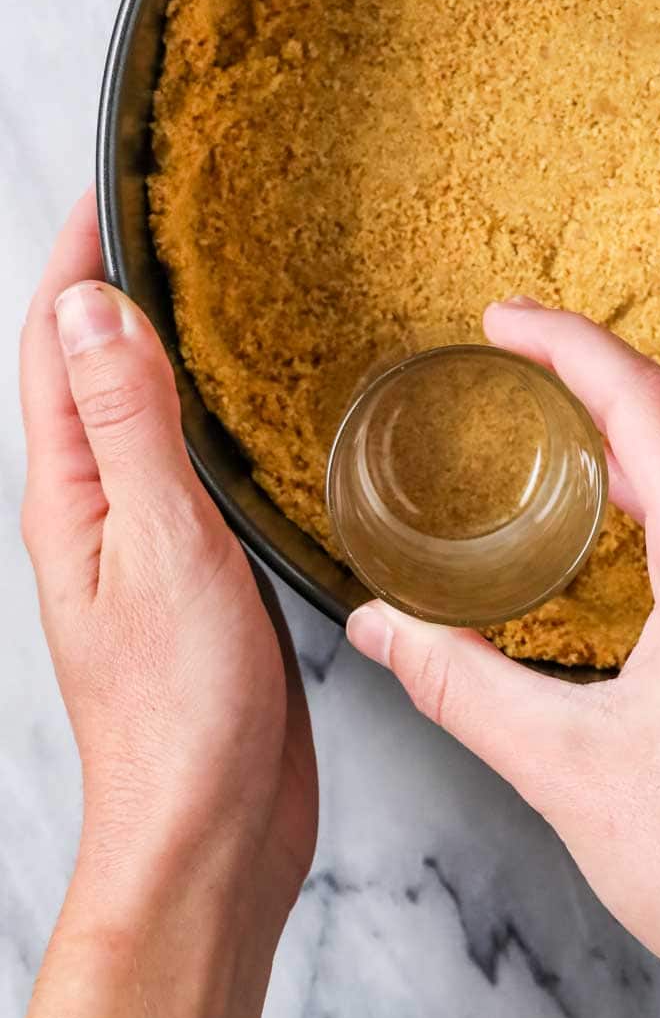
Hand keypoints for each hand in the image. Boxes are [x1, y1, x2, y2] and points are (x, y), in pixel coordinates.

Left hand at [12, 191, 316, 1017]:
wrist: (208, 831)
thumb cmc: (180, 710)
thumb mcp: (161, 547)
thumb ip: (132, 428)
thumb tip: (101, 309)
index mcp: (68, 496)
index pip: (56, 346)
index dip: (75, 260)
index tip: (109, 186)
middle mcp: (91, 509)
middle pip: (83, 368)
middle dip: (107, 283)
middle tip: (159, 213)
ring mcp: (138, 540)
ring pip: (133, 411)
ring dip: (153, 340)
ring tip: (203, 281)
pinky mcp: (189, 568)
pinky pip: (180, 461)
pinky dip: (198, 406)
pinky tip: (245, 401)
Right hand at [347, 301, 659, 1017]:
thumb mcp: (566, 769)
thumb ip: (458, 683)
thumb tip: (378, 628)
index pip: (652, 408)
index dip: (572, 348)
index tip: (507, 320)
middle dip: (606, 375)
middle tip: (523, 360)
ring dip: (658, 430)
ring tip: (573, 430)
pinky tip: (655, 515)